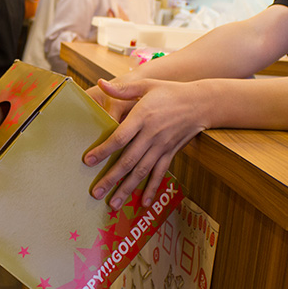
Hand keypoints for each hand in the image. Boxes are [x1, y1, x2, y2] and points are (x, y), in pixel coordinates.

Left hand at [84, 77, 206, 209]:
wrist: (200, 102)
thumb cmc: (169, 92)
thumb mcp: (146, 85)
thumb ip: (122, 89)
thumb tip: (100, 84)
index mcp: (142, 117)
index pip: (119, 138)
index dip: (103, 150)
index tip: (87, 161)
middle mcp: (151, 135)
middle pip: (128, 160)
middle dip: (111, 178)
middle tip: (96, 193)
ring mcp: (161, 146)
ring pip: (142, 171)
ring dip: (127, 189)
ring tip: (113, 205)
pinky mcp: (170, 153)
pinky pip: (159, 173)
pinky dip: (151, 189)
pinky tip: (143, 203)